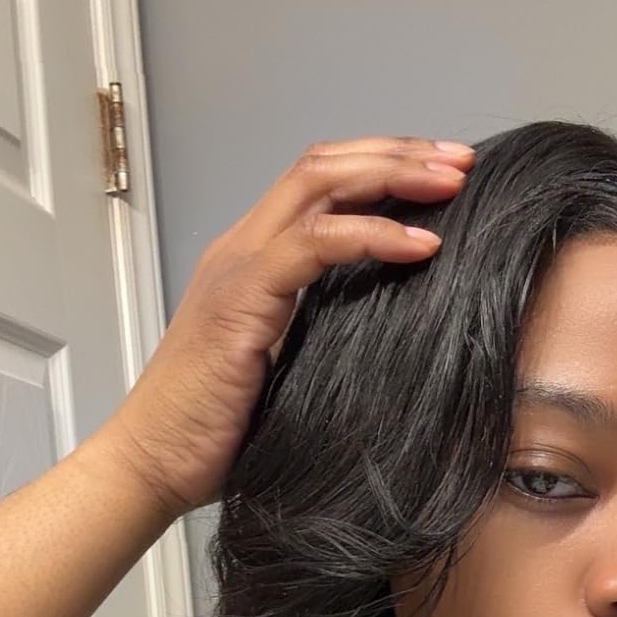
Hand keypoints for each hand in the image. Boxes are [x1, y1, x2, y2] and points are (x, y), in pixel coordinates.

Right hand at [97, 135, 473, 516]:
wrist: (154, 464)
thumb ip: (327, 332)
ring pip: (318, 183)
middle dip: (399, 153)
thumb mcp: (291, 367)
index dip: (384, 166)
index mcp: (255, 259)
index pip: (320, 181)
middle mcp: (243, 248)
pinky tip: (421, 245)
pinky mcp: (241, 298)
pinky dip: (373, 235)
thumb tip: (396, 333)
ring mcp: (239, 267)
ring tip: (451, 182)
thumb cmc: (218, 431)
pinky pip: (313, 242)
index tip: (444, 176)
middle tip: (461, 162)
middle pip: (324, 165)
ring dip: (392, 174)